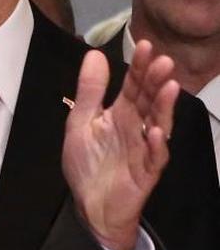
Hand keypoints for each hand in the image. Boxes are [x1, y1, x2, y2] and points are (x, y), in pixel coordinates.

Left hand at [62, 41, 176, 249]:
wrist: (90, 204)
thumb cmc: (88, 163)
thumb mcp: (81, 122)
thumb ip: (89, 91)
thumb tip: (95, 54)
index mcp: (120, 114)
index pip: (134, 85)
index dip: (139, 67)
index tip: (146, 45)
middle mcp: (136, 127)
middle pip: (149, 101)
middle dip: (156, 81)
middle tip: (163, 60)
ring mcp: (144, 148)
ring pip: (158, 124)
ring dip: (164, 106)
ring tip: (169, 86)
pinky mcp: (146, 172)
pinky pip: (155, 157)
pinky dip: (156, 145)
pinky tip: (155, 132)